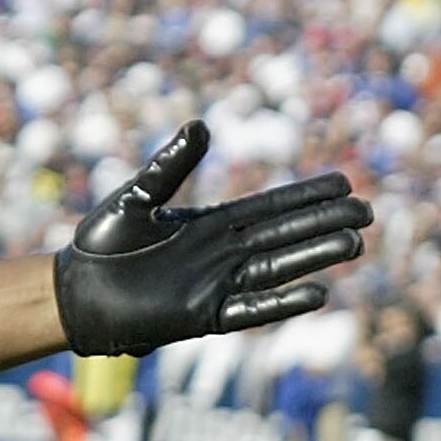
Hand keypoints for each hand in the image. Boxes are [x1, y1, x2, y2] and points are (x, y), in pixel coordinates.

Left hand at [52, 122, 371, 356]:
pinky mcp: (203, 315)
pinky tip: (318, 293)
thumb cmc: (100, 244)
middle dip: (324, 223)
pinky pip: (251, 310)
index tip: (344, 183)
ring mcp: (216, 285)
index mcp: (210, 224)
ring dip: (314, 257)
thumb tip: (201, 125)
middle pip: (284, 235)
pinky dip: (282, 303)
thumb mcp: (137, 197)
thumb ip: (170, 166)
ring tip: (354, 244)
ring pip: (277, 268)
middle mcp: (222, 253)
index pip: (269, 207)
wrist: (73, 291)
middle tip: (367, 212)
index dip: (306, 196)